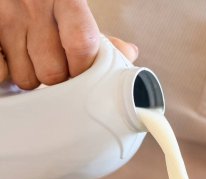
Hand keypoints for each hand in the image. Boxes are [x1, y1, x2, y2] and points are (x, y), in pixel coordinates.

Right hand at [0, 0, 137, 89]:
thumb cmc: (48, 1)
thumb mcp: (75, 8)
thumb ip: (100, 35)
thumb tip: (129, 53)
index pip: (82, 45)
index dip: (84, 69)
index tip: (82, 73)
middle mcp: (33, 7)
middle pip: (53, 73)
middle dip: (59, 79)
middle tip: (57, 67)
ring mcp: (6, 19)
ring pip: (27, 79)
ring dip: (33, 77)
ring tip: (33, 59)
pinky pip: (1, 74)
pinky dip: (7, 74)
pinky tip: (13, 59)